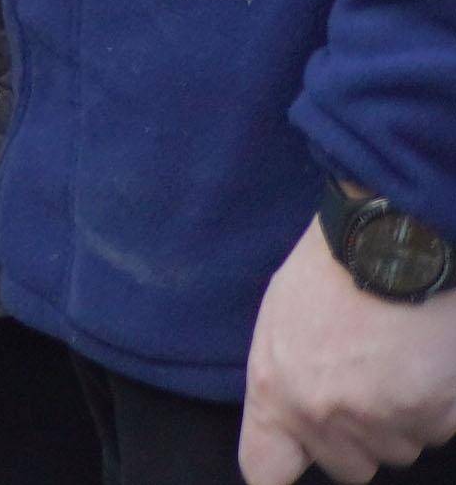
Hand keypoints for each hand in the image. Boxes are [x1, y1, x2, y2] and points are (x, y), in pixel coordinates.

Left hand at [250, 219, 455, 480]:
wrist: (392, 241)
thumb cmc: (332, 271)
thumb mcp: (280, 324)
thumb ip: (283, 383)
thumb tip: (294, 423)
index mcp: (275, 391)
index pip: (264, 469)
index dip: (281, 473)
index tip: (295, 466)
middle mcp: (323, 414)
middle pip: (349, 467)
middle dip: (359, 437)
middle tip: (366, 384)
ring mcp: (381, 419)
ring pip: (400, 449)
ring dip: (403, 418)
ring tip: (397, 359)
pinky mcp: (432, 413)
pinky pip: (439, 429)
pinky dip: (439, 404)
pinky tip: (426, 361)